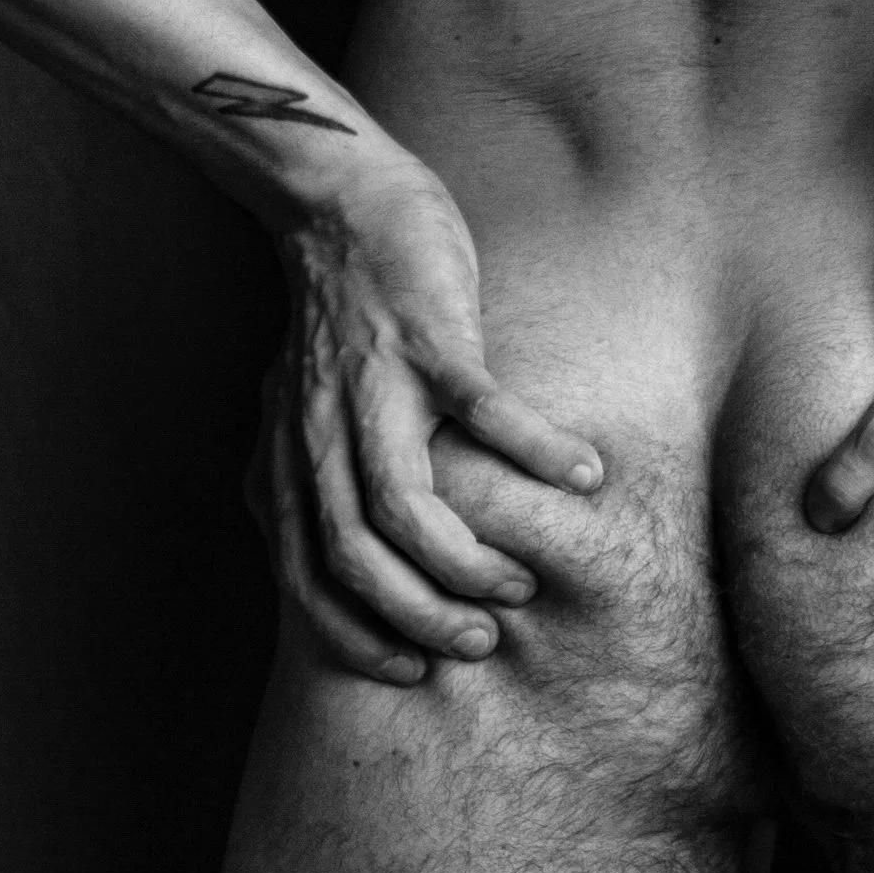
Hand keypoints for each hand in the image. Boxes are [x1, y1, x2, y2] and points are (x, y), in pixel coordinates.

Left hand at [247, 155, 602, 686]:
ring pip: (404, 501)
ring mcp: (374, 383)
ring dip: (463, 558)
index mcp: (290, 456)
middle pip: (356, 555)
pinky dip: (534, 450)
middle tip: (478, 640)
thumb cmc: (333, 312)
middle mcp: (322, 430)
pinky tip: (583, 474)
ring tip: (518, 584)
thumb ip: (299, 475)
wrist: (343, 204)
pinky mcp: (428, 334)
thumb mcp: (292, 406)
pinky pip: (483, 410)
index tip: (409, 668)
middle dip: (416, 615)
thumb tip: (306, 546)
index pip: (307, 576)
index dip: (355, 636)